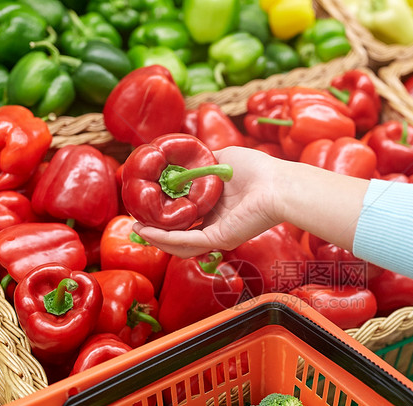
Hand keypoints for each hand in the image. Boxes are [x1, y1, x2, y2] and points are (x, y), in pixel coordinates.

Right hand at [132, 145, 368, 257]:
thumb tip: (180, 155)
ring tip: (137, 228)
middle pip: (179, 233)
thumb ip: (200, 160)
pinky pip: (187, 241)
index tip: (144, 203)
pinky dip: (166, 238)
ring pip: (180, 243)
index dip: (164, 212)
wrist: (277, 184)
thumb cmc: (257, 169)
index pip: (185, 215)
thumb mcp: (221, 158)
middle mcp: (215, 223)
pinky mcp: (220, 238)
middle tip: (135, 220)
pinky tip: (148, 231)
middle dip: (155, 229)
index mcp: (216, 207)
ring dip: (156, 238)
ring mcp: (217, 233)